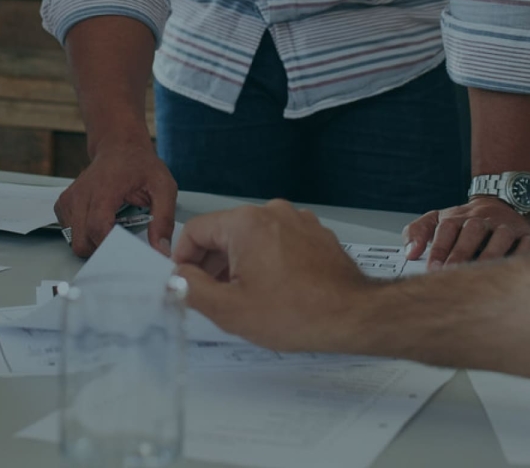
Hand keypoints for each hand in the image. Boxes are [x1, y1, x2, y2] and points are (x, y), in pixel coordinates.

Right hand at [54, 138, 175, 257]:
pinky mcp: (63, 203)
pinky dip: (83, 234)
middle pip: (83, 242)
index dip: (111, 247)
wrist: (119, 146)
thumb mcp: (163, 187)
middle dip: (103, 250)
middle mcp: (81, 194)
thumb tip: (161, 250)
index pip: (98, 228)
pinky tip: (99, 222)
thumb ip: (163, 219)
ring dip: (93, 243)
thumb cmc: (140, 165)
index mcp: (104, 189)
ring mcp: (69, 199)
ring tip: (112, 228)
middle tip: (122, 241)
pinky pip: (68, 232)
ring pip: (74, 241)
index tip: (127, 252)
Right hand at [173, 201, 372, 350]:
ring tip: (246, 298)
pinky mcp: (315, 234)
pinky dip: (267, 261)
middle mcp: (272, 212)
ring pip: (252, 238)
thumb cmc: (297, 312)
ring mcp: (297, 221)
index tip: (186, 282)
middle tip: (213, 297)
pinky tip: (274, 290)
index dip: (183, 259)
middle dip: (213, 264)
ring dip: (240, 264)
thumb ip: (191, 289)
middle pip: (225, 232)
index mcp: (246, 223)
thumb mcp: (229, 309)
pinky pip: (278, 242)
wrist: (352, 316)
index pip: (196, 230)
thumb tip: (177, 277)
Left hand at [403, 196, 529, 265]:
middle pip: (472, 231)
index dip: (440, 248)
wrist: (504, 203)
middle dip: (461, 253)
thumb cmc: (467, 222)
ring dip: (489, 256)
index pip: (447, 229)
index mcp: (459, 217)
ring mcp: (508, 227)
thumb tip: (410, 253)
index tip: (432, 268)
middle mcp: (484, 219)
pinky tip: (510, 271)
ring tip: (479, 275)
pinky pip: (528, 245)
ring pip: (500, 238)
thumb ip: (418, 232)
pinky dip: (520, 257)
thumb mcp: (439, 220)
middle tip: (451, 274)